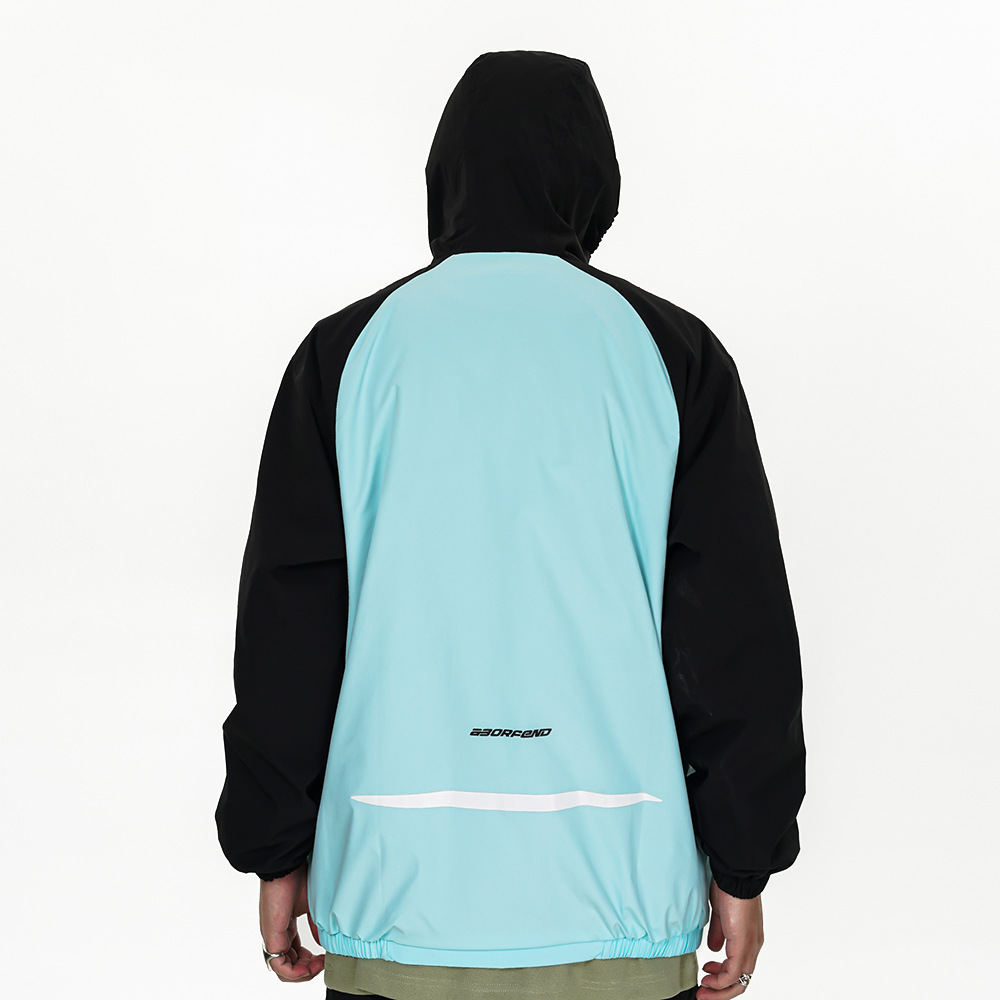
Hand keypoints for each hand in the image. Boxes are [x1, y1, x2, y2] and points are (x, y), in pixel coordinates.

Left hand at [259, 862, 325, 982]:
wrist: (286, 866)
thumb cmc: (297, 878)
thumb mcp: (312, 905)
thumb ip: (316, 926)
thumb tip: (323, 944)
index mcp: (284, 927)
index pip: (294, 954)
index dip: (309, 961)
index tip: (325, 956)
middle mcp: (276, 935)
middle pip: (289, 966)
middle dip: (308, 970)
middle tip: (323, 963)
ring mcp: (272, 937)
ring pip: (283, 969)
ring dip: (302, 973)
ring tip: (318, 966)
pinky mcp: (271, 936)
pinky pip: (279, 965)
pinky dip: (294, 972)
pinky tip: (308, 967)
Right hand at [696, 877, 762, 998]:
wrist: (736, 876)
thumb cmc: (729, 888)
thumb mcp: (722, 915)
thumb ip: (719, 933)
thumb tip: (713, 949)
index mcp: (749, 939)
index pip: (740, 968)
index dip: (723, 977)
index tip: (706, 976)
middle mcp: (753, 947)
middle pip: (741, 981)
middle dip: (721, 991)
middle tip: (703, 992)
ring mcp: (750, 947)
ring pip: (739, 981)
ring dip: (720, 990)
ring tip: (703, 989)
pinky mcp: (743, 944)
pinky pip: (734, 972)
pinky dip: (720, 980)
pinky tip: (707, 978)